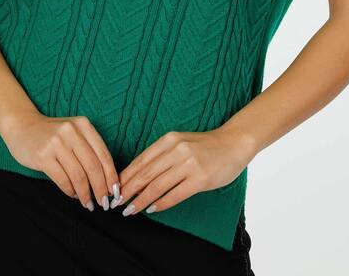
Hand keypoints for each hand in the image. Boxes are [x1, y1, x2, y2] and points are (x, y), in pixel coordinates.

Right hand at [1, 111, 119, 210]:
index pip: (103, 154)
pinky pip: (63, 180)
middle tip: (104, 203)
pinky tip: (74, 195)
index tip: (115, 191)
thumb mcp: (73, 133)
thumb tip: (106, 180)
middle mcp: (71, 131)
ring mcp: (56, 143)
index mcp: (83, 125)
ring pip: (78, 176)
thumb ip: (89, 150)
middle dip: (101, 188)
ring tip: (88, 203)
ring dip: (85, 194)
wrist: (22, 126)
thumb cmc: (52, 134)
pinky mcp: (43, 156)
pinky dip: (71, 191)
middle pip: (93, 166)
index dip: (111, 176)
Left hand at [112, 126, 255, 215]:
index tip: (114, 189)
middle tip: (116, 203)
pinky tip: (152, 209)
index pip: (141, 160)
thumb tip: (140, 175)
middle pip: (146, 173)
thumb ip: (163, 155)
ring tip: (130, 210)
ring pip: (158, 185)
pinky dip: (162, 203)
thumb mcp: (181, 142)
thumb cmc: (206, 145)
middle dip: (128, 190)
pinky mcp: (200, 179)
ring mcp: (189, 164)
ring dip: (141, 200)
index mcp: (169, 139)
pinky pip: (176, 194)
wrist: (234, 143)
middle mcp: (177, 150)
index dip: (126, 176)